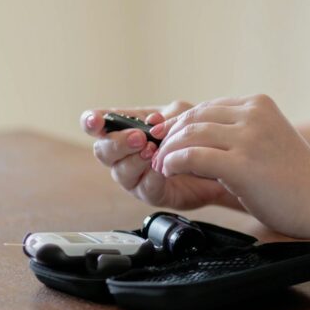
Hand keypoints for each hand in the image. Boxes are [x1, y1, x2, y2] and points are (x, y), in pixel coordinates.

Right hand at [80, 102, 234, 210]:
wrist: (218, 160)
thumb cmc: (195, 136)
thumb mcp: (182, 115)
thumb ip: (165, 116)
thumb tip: (152, 121)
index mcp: (125, 130)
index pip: (97, 125)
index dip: (91, 122)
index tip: (96, 121)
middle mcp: (124, 155)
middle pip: (103, 151)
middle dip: (118, 143)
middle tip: (138, 137)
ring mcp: (135, 176)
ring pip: (120, 171)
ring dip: (135, 160)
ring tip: (153, 151)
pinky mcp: (152, 194)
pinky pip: (144, 187)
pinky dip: (151, 177)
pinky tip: (161, 170)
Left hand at [150, 94, 309, 237]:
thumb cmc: (297, 179)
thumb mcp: (267, 141)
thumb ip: (238, 135)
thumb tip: (197, 141)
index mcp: (259, 105)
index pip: (207, 107)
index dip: (180, 122)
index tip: (164, 136)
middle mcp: (253, 115)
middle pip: (195, 117)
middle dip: (169, 135)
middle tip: (156, 151)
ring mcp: (248, 138)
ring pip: (190, 134)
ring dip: (169, 150)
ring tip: (161, 164)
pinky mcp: (242, 164)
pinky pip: (194, 157)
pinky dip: (175, 163)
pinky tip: (169, 171)